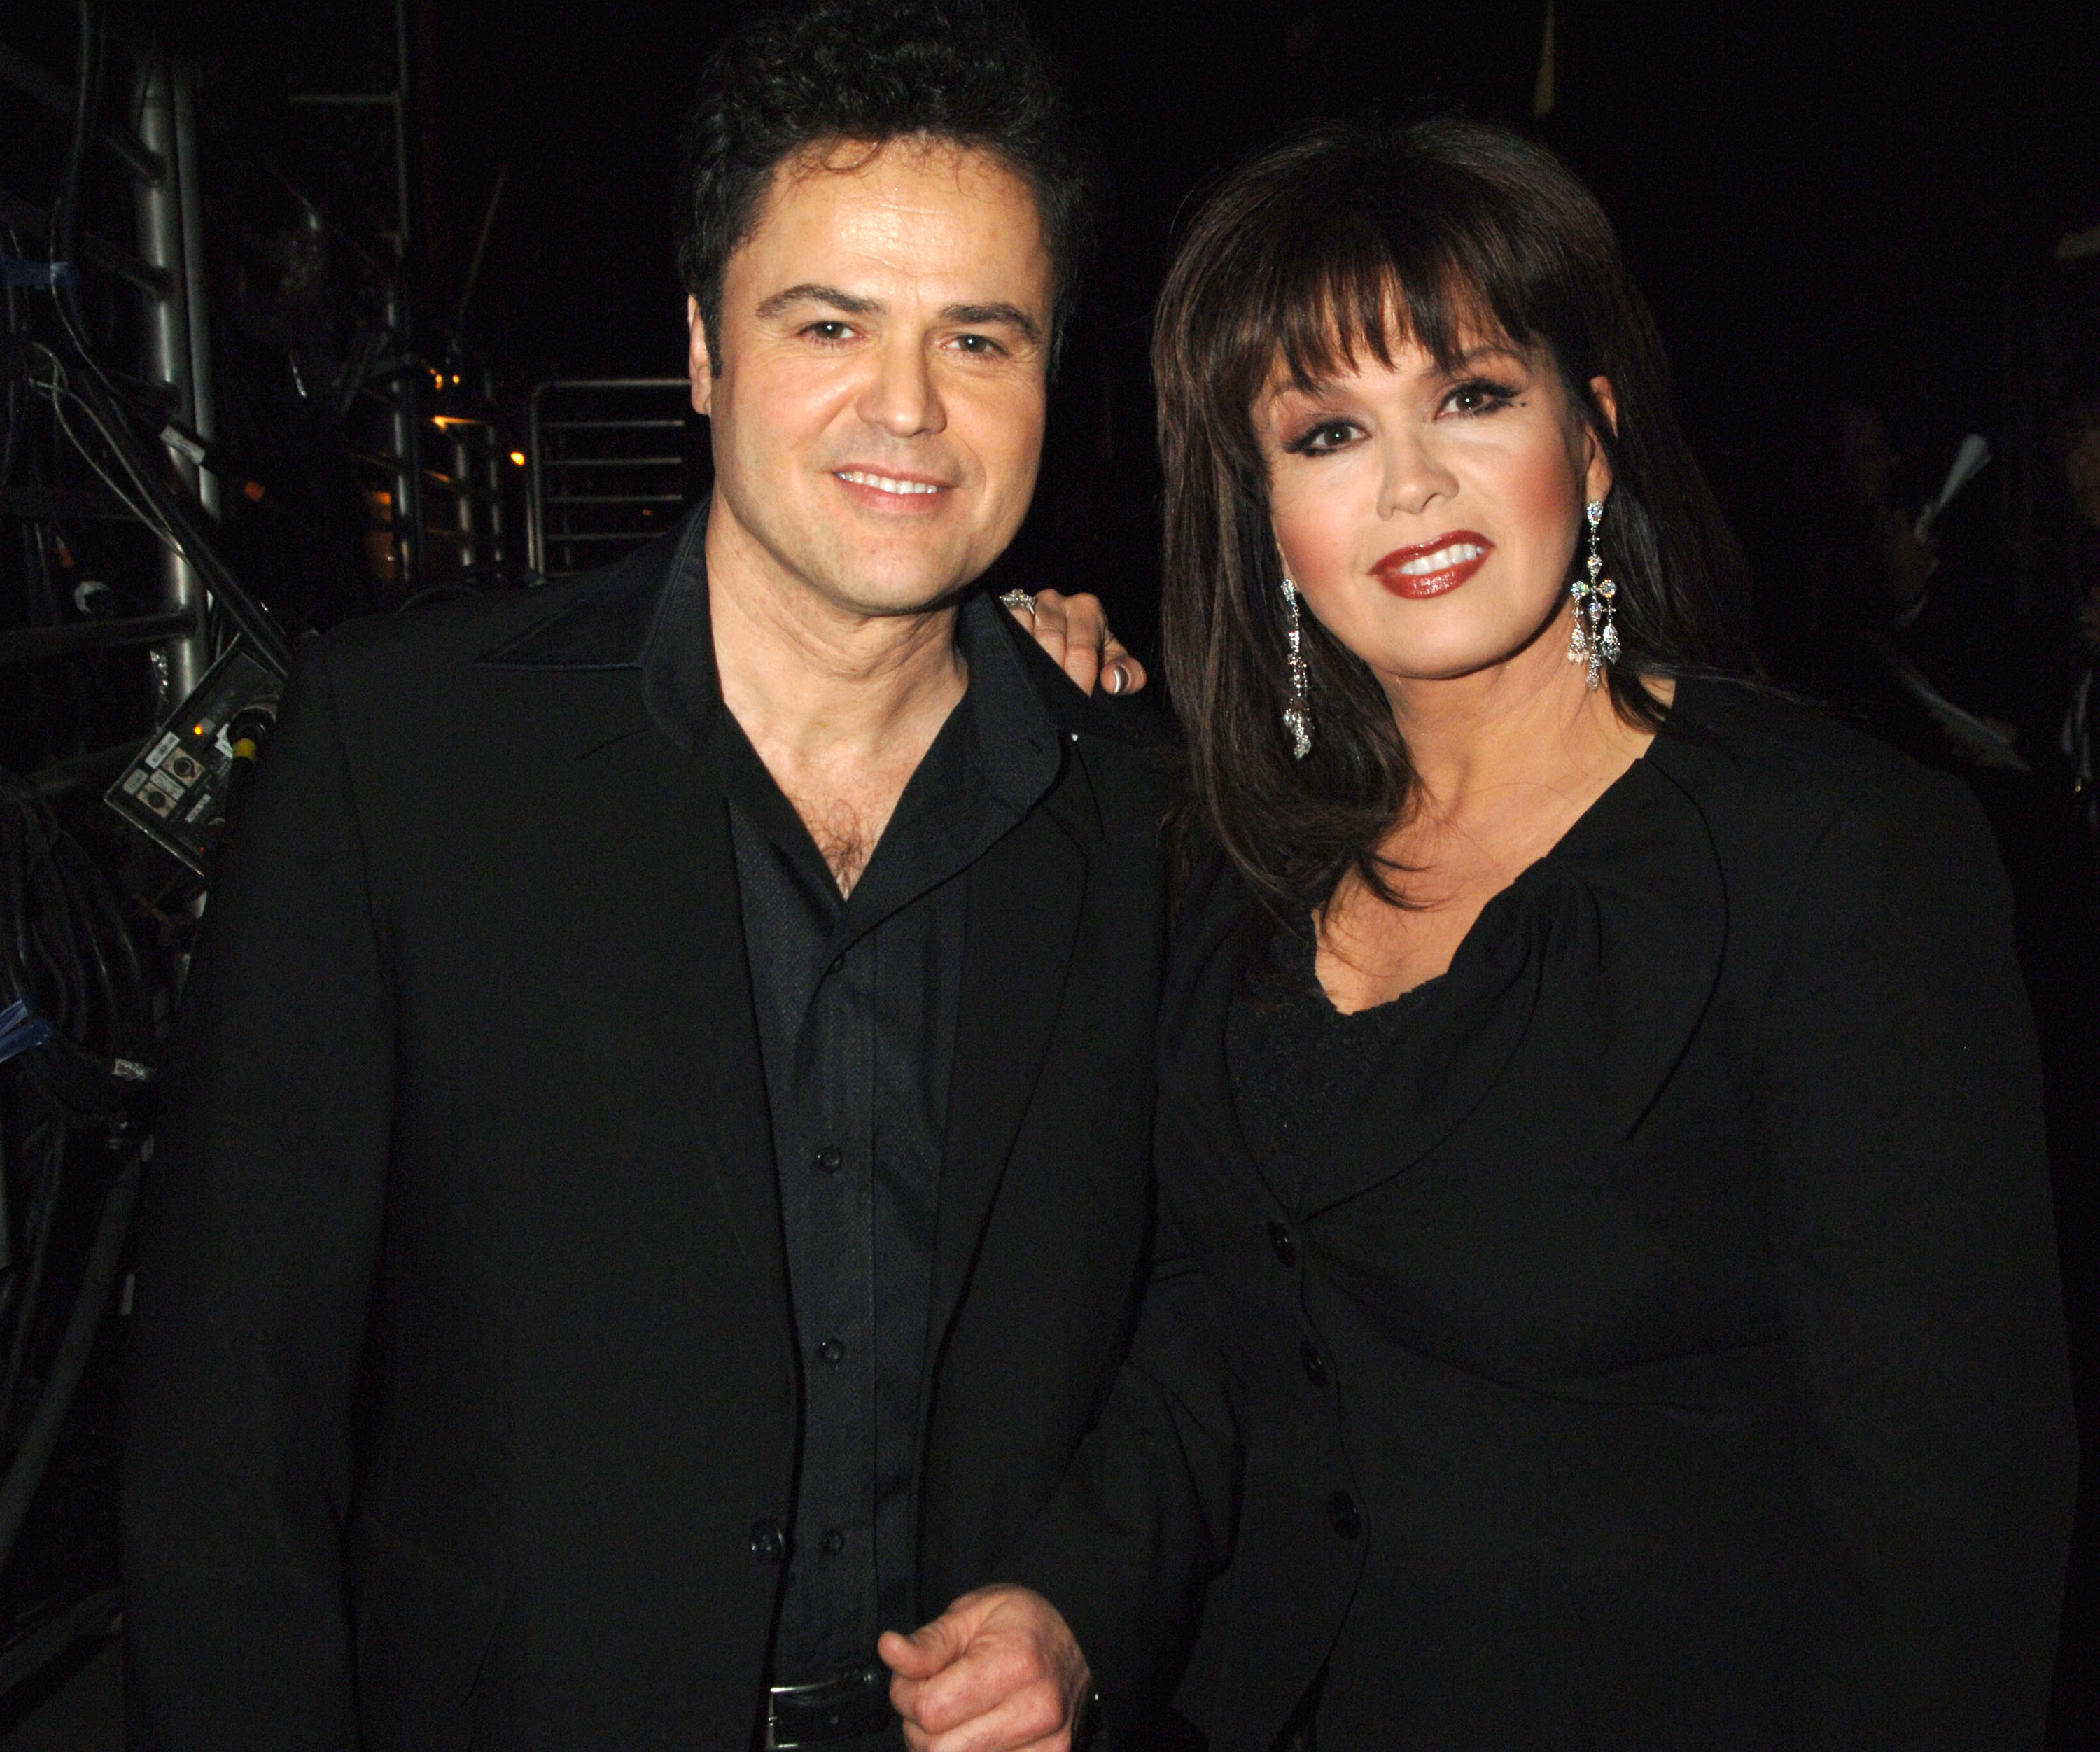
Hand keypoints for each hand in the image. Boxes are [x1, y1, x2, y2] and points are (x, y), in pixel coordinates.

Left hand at [880, 1585, 1091, 1751]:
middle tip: (930, 1697)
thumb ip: (928, 1642)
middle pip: (940, 1749)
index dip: (905, 1695)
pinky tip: (974, 1733)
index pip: (930, 1709)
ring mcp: (1048, 1746)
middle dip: (919, 1726)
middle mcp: (1037, 1710)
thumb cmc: (1023, 1622)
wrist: (1081, 1639)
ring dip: (941, 1746)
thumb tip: (889, 1649)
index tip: (910, 1678)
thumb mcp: (972, 1613)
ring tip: (954, 1714)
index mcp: (1015, 1663)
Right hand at [1007, 590, 1146, 697]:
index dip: (1080, 681)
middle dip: (1055, 678)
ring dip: (1031, 668)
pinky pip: (1004, 629)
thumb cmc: (1092, 655)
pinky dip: (1010, 654)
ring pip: (1024, 636)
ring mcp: (1026, 604)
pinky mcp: (1004, 612)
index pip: (1082, 650)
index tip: (1079, 703)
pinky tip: (1017, 676)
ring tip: (1037, 695)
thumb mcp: (1114, 662)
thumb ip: (1128, 674)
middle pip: (1051, 642)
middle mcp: (1055, 600)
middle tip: (1057, 707)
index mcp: (1086, 608)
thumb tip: (1113, 681)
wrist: (1064, 645)